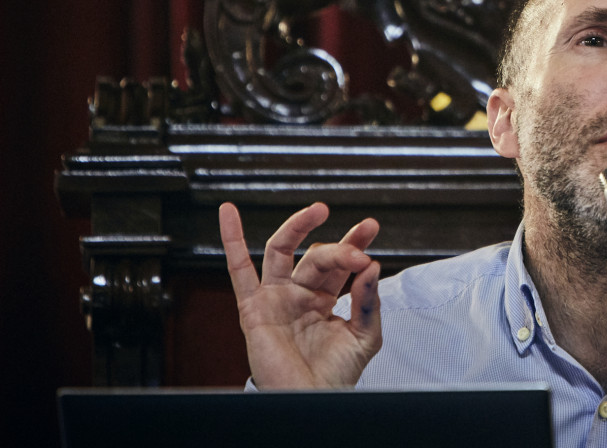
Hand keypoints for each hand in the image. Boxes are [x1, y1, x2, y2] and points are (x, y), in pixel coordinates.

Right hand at [218, 202, 382, 388]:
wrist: (312, 401)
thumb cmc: (336, 375)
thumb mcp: (365, 335)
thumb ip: (370, 301)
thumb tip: (372, 267)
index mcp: (325, 298)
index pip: (339, 261)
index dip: (354, 242)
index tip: (370, 227)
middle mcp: (299, 293)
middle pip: (317, 255)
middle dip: (340, 247)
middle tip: (360, 248)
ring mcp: (275, 298)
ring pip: (281, 251)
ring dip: (298, 226)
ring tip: (319, 210)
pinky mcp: (253, 308)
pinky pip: (237, 271)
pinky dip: (231, 240)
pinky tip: (228, 213)